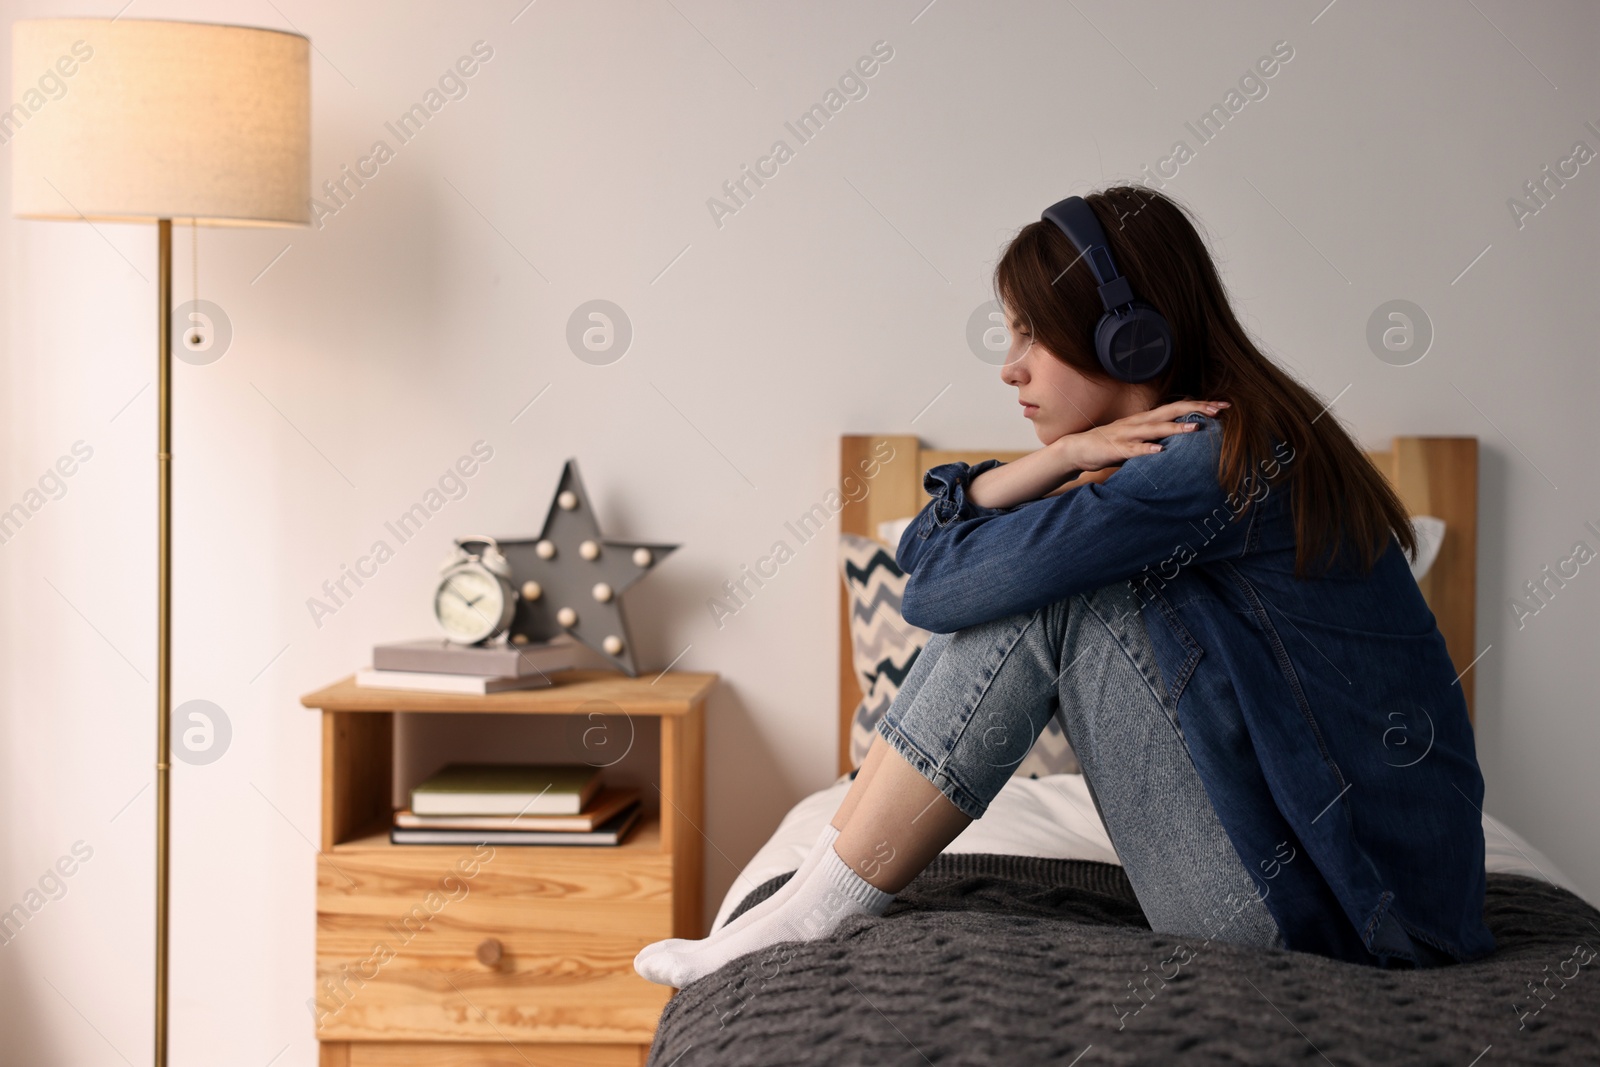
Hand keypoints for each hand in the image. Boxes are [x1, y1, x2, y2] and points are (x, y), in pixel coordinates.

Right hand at [1057, 400, 1227, 472]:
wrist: (1078, 449)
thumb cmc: (1111, 444)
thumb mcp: (1139, 437)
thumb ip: (1158, 434)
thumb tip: (1182, 435)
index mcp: (1146, 419)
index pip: (1177, 408)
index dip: (1200, 405)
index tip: (1223, 406)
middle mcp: (1139, 422)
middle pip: (1171, 412)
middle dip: (1196, 410)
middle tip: (1219, 410)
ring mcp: (1127, 434)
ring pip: (1155, 429)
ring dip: (1175, 429)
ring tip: (1195, 430)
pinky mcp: (1116, 448)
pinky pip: (1134, 449)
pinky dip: (1147, 449)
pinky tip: (1159, 451)